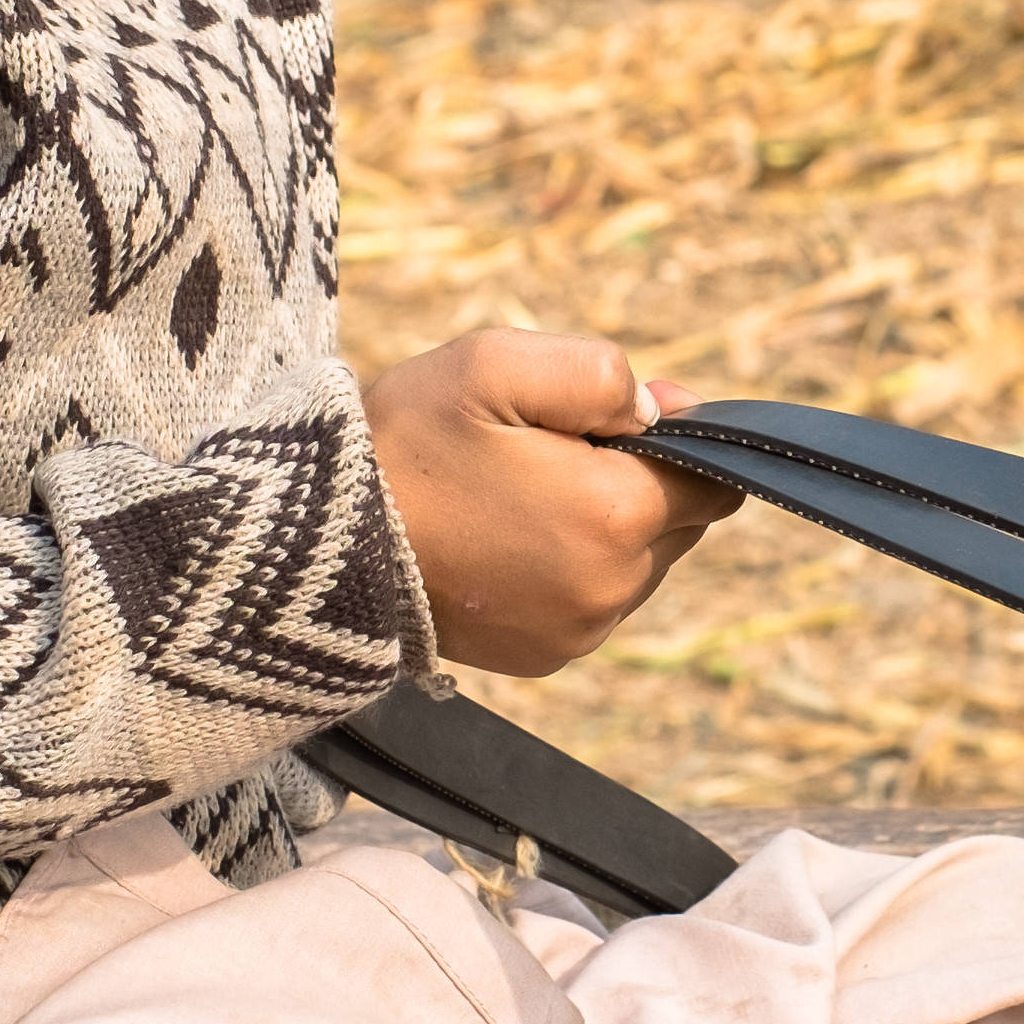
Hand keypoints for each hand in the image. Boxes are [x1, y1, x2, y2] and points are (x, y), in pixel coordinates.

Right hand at [364, 330, 739, 676]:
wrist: (312, 544)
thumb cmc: (402, 443)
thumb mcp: (495, 364)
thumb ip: (599, 373)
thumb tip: (667, 408)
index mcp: (615, 516)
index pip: (711, 477)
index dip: (670, 436)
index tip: (605, 418)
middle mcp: (611, 589)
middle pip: (677, 521)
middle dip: (633, 480)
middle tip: (540, 449)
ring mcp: (578, 633)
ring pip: (636, 563)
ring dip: (600, 525)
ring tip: (509, 494)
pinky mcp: (543, 658)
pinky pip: (592, 600)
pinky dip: (567, 567)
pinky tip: (500, 536)